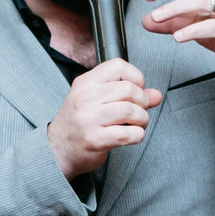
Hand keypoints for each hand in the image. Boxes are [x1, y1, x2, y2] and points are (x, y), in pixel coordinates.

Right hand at [47, 58, 161, 178]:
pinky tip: (133, 135)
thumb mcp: (97, 100)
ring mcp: (89, 119)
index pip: (118, 66)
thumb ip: (128, 95)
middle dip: (143, 102)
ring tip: (138, 124)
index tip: (137, 89)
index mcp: (85, 83)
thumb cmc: (80, 122)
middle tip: (140, 111)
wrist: (58, 149)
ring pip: (131, 110)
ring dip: (143, 119)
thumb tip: (156, 95)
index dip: (136, 77)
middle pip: (128, 89)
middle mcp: (85, 98)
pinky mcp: (95, 139)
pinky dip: (138, 135)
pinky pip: (129, 133)